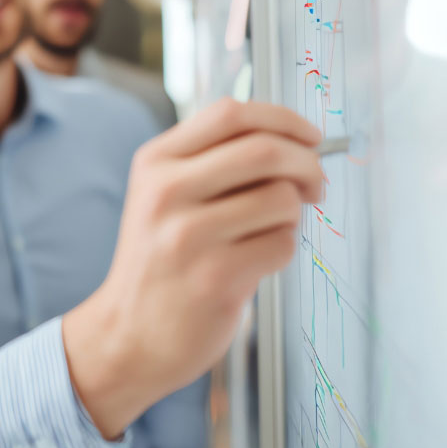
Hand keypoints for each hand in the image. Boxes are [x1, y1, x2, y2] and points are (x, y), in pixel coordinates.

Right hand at [62, 99, 321, 437]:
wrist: (130, 334)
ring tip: (269, 232)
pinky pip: (283, 244)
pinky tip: (255, 263)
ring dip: (294, 215)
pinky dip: (283, 251)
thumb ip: (213, 162)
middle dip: (308, 164)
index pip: (230, 113)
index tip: (310, 137)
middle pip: (265, 150)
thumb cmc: (161, 261)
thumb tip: (295, 142)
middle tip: (316, 185)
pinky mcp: (215, 277)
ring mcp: (188, 235)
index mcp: (155, 163)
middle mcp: (165, 192)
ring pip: (282, 199)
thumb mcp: (163, 197)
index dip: (283, 119)